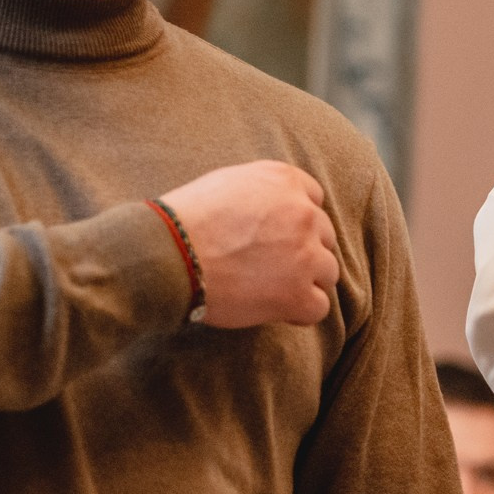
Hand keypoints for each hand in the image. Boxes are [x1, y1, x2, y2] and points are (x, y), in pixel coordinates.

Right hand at [158, 159, 339, 326]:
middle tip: (268, 266)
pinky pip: (318, 307)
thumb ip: (263, 192)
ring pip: (327, 272)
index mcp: (285, 181)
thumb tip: (275, 209)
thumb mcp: (227, 183)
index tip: (276, 236)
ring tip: (268, 289)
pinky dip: (299, 312)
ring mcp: (305, 255)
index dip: (296, 223)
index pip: (313, 201)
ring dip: (304, 282)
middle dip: (302, 252)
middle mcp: (304, 214)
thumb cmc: (182, 221)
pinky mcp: (297, 294)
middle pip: (324, 238)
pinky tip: (274, 310)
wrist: (165, 255)